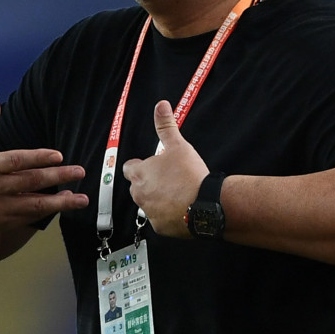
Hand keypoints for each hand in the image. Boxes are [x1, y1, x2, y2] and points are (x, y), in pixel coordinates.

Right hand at [0, 89, 88, 231]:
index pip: (16, 161)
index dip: (38, 158)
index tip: (59, 155)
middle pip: (30, 181)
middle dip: (57, 177)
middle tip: (80, 172)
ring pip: (33, 205)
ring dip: (59, 202)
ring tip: (81, 198)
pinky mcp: (1, 222)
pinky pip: (28, 217)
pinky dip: (47, 211)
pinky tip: (64, 203)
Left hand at [123, 100, 209, 237]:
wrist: (205, 204)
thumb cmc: (189, 176)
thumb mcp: (178, 145)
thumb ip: (166, 126)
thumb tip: (161, 106)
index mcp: (140, 174)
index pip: (130, 168)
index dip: (141, 166)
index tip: (153, 166)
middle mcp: (139, 194)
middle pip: (138, 187)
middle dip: (150, 183)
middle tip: (169, 179)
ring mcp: (148, 212)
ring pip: (149, 203)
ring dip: (158, 199)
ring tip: (177, 193)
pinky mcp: (159, 227)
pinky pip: (160, 219)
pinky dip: (168, 214)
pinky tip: (181, 207)